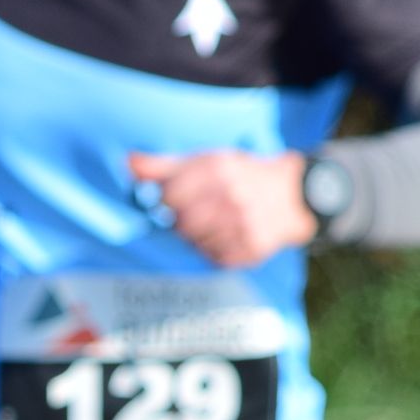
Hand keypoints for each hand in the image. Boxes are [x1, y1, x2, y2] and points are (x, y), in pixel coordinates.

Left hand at [126, 149, 316, 267]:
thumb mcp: (205, 161)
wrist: (292, 195)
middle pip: (181, 224)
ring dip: (196, 237)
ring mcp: (243, 225)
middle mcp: (231, 197)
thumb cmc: (238, 176)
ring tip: (213, 223)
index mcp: (216, 169)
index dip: (166, 202)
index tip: (172, 202)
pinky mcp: (251, 249)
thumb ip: (164, 165)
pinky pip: (214, 257)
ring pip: (195, 243)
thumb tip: (127, 163)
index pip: (169, 197)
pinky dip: (213, 250)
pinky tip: (225, 235)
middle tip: (195, 214)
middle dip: (181, 222)